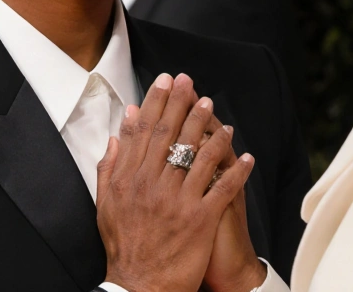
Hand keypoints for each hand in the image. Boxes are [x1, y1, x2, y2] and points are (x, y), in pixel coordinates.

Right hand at [96, 73, 256, 291]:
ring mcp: (178, 202)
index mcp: (130, 180)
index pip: (144, 132)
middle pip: (170, 136)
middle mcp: (152, 186)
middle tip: (190, 82)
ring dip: (209, 128)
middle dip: (180, 104)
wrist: (139, 287)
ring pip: (197, 155)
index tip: (164, 81)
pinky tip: (246, 155)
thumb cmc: (124, 245)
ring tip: (215, 108)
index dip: (155, 103)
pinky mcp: (200, 220)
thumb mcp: (105, 205)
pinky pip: (223, 188)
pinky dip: (237, 170)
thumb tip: (118, 134)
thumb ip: (110, 168)